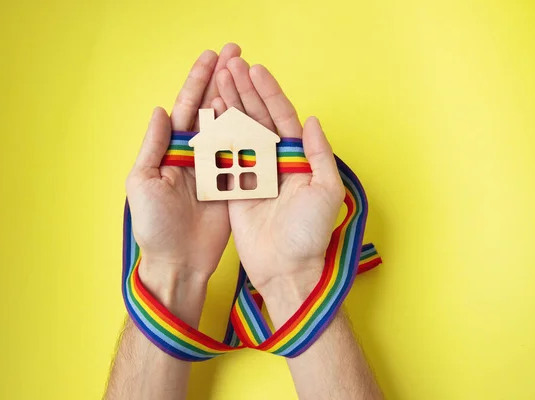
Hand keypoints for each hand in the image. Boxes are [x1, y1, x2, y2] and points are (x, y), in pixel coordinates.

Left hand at [125, 44, 239, 323]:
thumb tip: (161, 110)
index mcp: (172, 150)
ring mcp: (217, 168)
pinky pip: (246, 155)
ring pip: (231, 126)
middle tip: (238, 54)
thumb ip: (153, 146)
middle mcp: (196, 154)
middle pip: (211, 109)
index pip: (187, 108)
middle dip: (223, 80)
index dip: (198, 81)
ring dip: (240, 100)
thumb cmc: (154, 226)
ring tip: (252, 75)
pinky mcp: (234, 184)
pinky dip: (254, 134)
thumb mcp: (143, 183)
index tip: (212, 58)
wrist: (177, 262)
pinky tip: (262, 114)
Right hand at [214, 58, 344, 321]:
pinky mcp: (234, 189)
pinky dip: (216, 136)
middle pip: (258, 118)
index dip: (269, 93)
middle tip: (230, 64)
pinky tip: (208, 114)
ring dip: (230, 105)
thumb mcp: (326, 191)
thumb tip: (312, 120)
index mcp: (297, 159)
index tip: (255, 70)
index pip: (282, 117)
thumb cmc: (310, 234)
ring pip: (239, 132)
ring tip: (218, 79)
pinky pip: (224, 158)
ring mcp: (253, 174)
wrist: (286, 269)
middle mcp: (275, 162)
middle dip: (245, 91)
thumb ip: (319, 154)